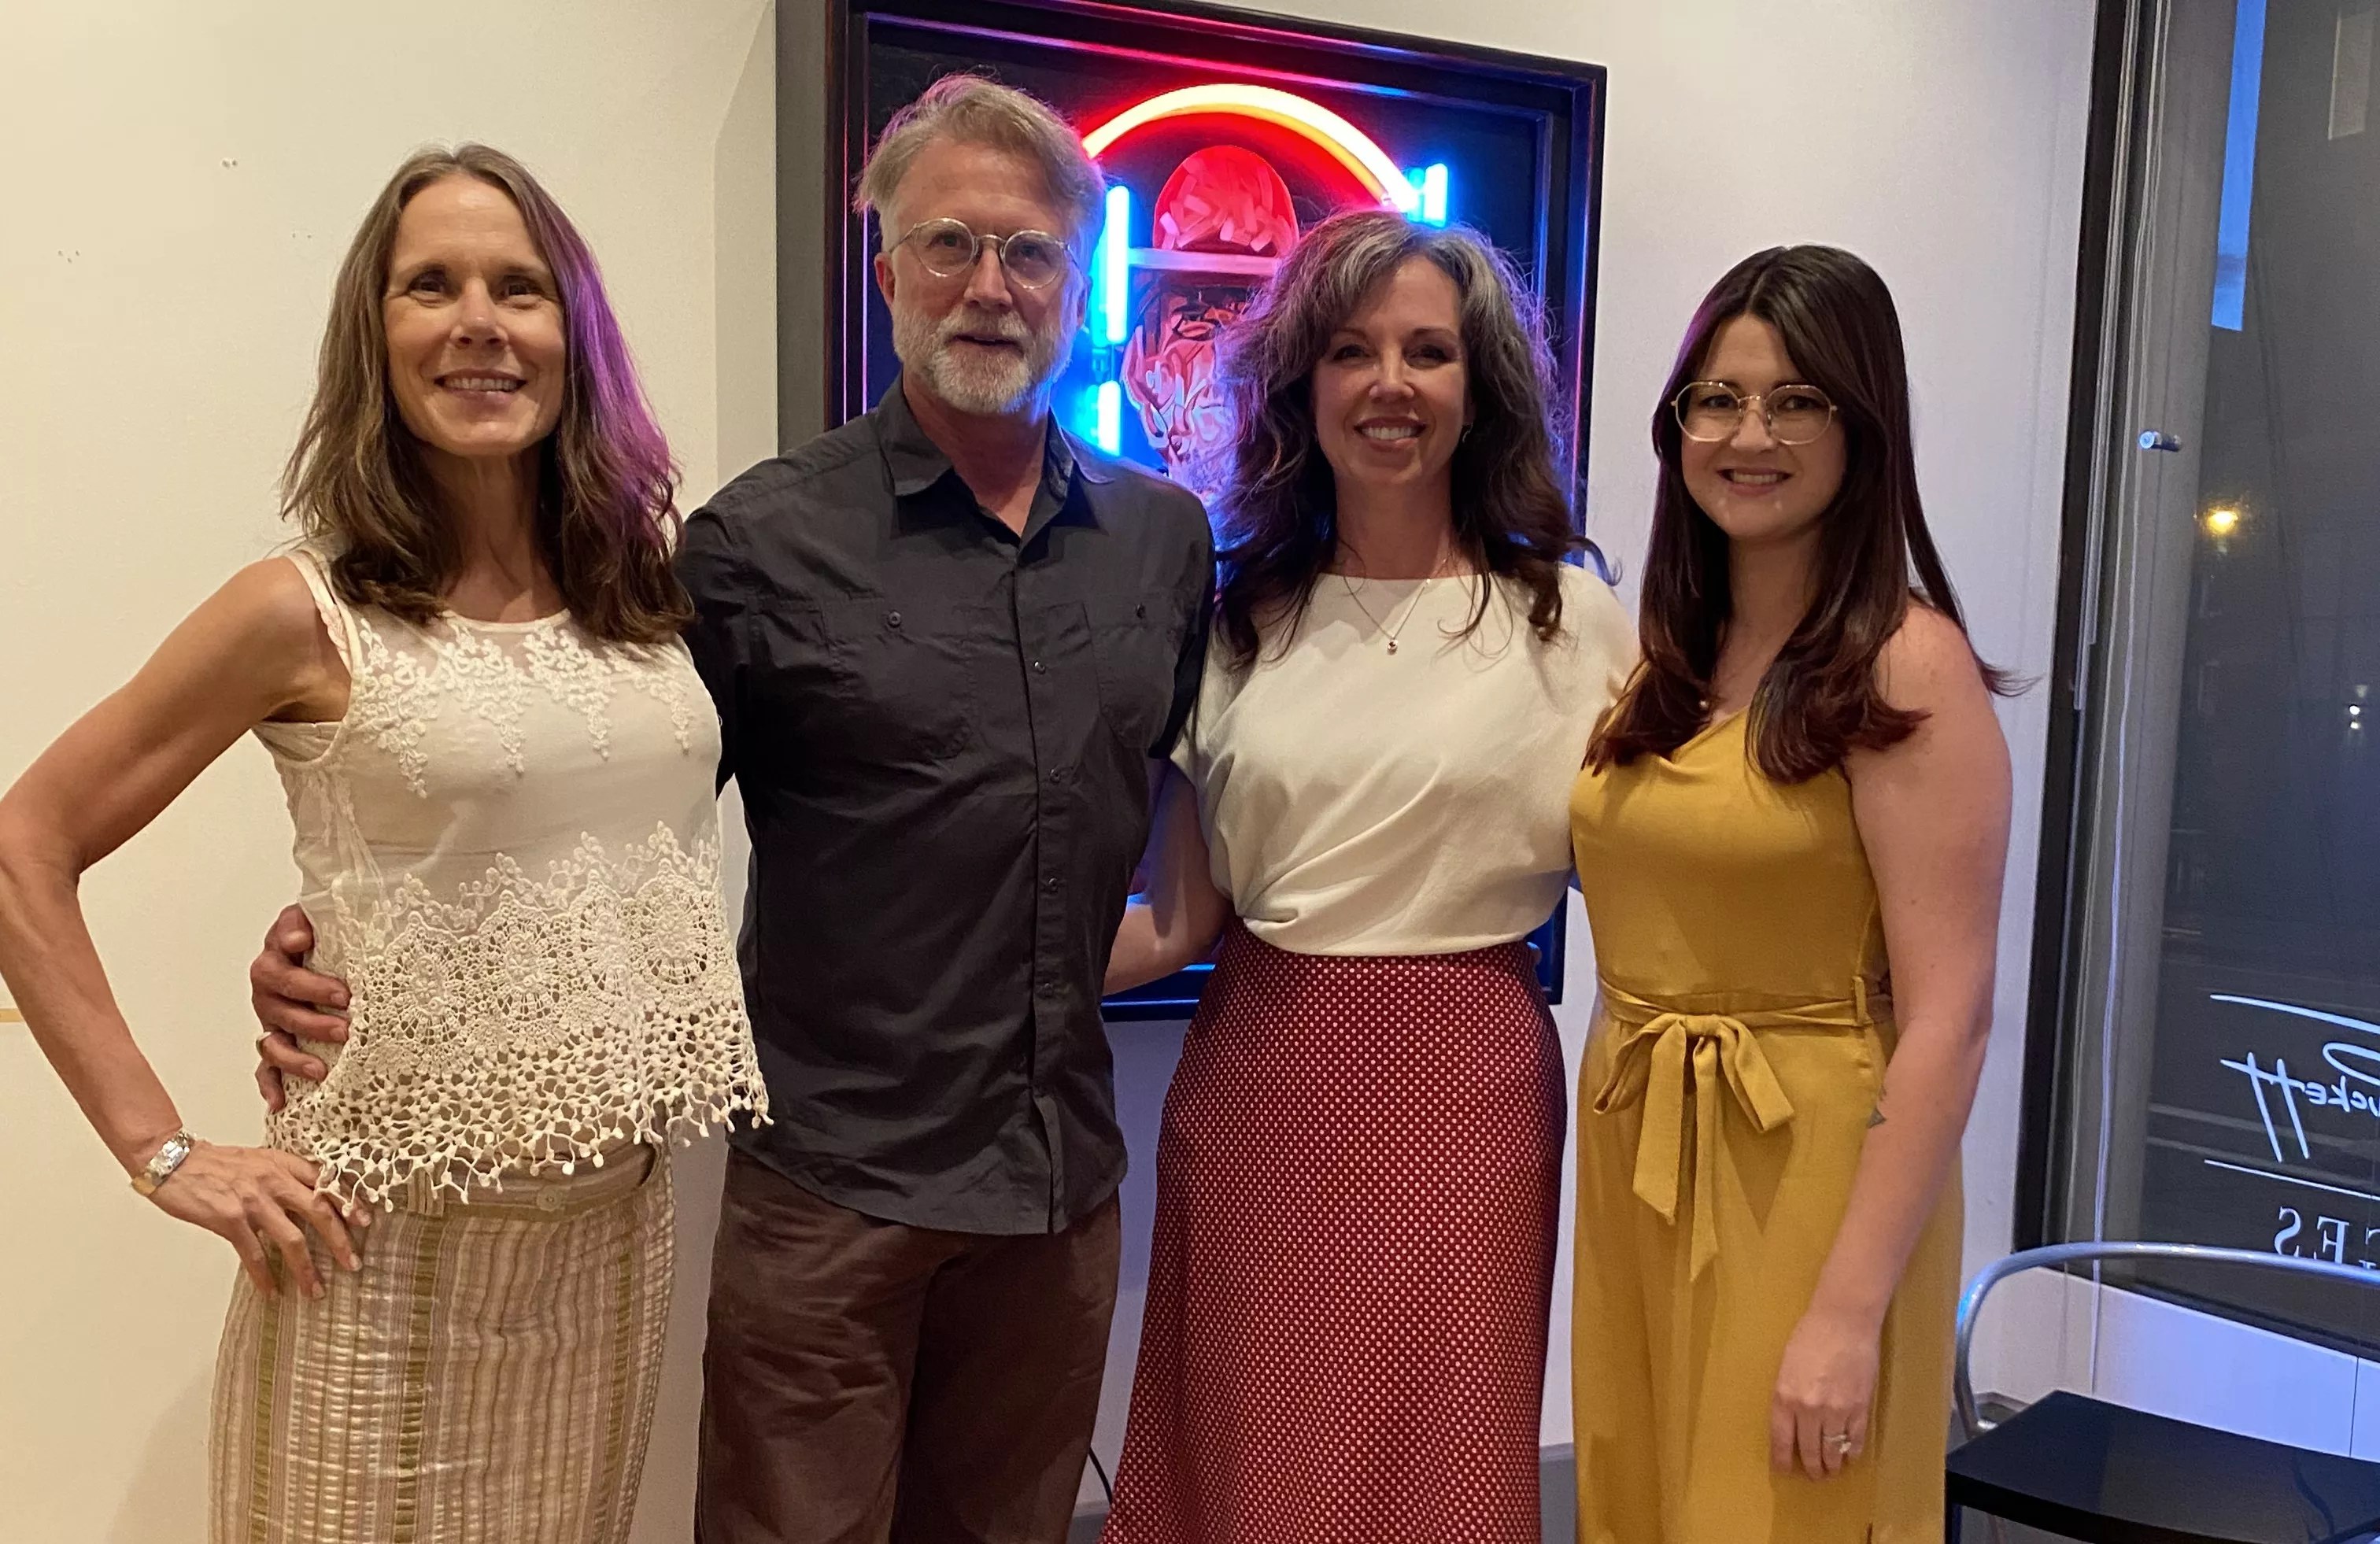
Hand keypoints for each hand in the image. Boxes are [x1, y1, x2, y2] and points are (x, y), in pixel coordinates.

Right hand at [145, 1139, 362, 1297]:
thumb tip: (312, 1197)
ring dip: (306, 1269)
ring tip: (315, 1290)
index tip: (366, 1222)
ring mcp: (254, 1201)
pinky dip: (266, 1277)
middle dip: (340, 1241)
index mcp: (283, 1164)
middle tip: (353, 1264)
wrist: (174, 1160)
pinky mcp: (231, 1220)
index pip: (327, 1183)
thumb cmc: (217, 1163)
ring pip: (292, 1239)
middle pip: (319, 1212)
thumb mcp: (259, 1160)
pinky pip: (255, 1255)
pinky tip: (273, 1292)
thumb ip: (285, 1175)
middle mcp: (274, 1181)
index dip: (349, 1203)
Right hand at [248, 904, 348, 1112]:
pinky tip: (280, 1102)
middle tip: (345, 1027)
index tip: (336, 991)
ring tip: (321, 1070)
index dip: (308, 980)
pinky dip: (271, 1084)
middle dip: (312, 1021)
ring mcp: (271, 1017)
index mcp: (277, 956)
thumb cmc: (326, 934)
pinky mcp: (275, 1040)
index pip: (283, 967)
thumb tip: (302, 932)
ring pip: (273, 1041)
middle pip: (281, 1008)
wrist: (323, 944)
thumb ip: (312, 919)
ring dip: (295, 1058)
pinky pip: (267, 1067)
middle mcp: (268, 989)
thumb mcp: (324, 917)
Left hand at [1770, 1303, 1880, 1479]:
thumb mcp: (1786, 1366)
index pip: (1781, 1440)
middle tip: (1813, 1475)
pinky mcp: (1859, 1408)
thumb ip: (1787, 1396)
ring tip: (1831, 1470)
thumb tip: (1790, 1422)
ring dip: (1832, 1465)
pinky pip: (1855, 1440)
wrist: (1844, 1321)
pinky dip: (1852, 1452)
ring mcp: (1836, 1411)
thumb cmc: (1810, 1336)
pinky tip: (1850, 1456)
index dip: (1782, 1460)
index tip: (1783, 1470)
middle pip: (1809, 1451)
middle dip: (1811, 1467)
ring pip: (1833, 1450)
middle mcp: (1808, 1409)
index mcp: (1784, 1396)